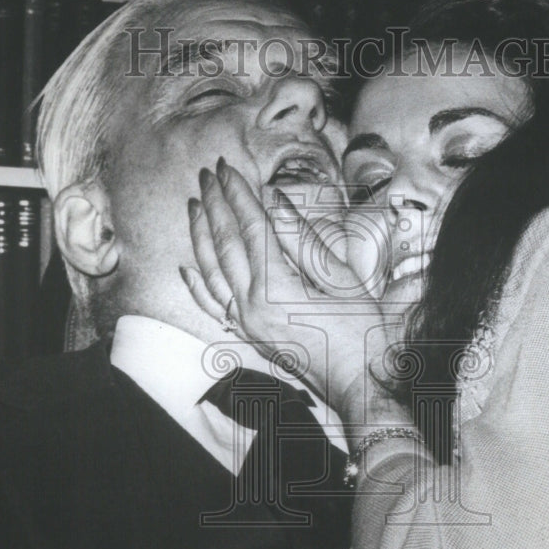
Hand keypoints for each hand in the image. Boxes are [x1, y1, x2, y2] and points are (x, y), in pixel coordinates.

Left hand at [185, 158, 387, 411]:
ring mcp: (245, 323)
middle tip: (206, 174)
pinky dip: (198, 284)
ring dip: (201, 235)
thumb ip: (303, 238)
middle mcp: (251, 306)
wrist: (358, 382)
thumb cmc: (360, 332)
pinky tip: (188, 267)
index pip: (249, 228)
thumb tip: (274, 200)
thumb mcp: (342, 278)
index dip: (238, 194)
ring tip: (195, 205)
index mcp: (276, 288)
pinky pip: (212, 306)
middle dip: (215, 205)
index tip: (228, 167)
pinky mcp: (248, 335)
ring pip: (211, 271)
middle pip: (225, 245)